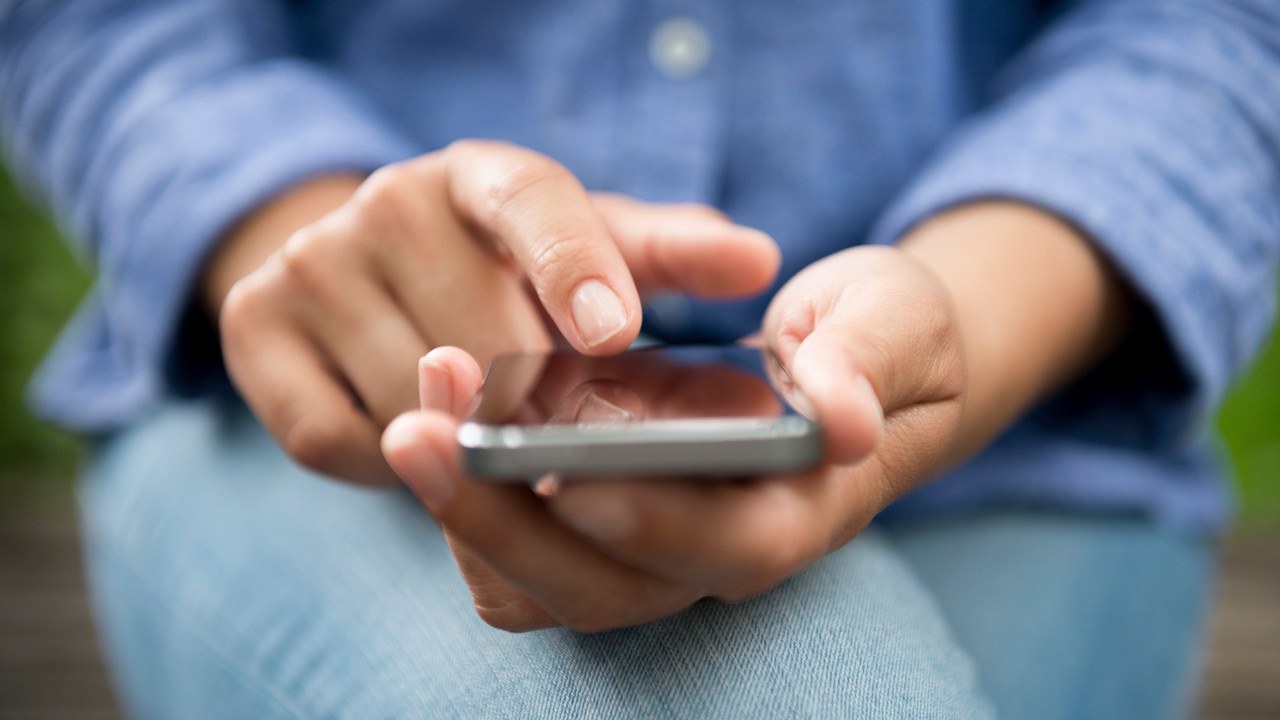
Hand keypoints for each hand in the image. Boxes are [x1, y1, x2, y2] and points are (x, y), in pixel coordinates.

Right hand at [206, 140, 778, 483]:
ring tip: (503, 442)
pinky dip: (390, 465)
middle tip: (576, 452)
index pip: (533, 204)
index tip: (615, 335)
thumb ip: (668, 256)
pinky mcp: (253, 329)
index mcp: (483, 174)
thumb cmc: (510, 274)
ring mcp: (312, 262)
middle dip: (542, 413)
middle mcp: (390, 200)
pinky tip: (423, 442)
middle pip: (482, 339)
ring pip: (414, 400)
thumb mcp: (592, 250)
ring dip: (469, 444)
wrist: (368, 270)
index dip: (575, 269)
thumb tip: (757, 262)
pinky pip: (339, 439)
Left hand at [381, 246, 966, 631]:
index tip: (569, 476)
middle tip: (423, 433)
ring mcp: (649, 543)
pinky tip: (438, 403)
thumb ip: (869, 362)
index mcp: (798, 513)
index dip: (650, 522)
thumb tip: (842, 419)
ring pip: (540, 579)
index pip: (726, 548)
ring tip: (416, 408)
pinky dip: (471, 490)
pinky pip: (516, 544)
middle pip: (601, 585)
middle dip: (507, 522)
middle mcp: (711, 552)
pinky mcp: (599, 516)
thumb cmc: (883, 339)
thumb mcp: (896, 325)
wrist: (849, 356)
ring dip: (469, 506)